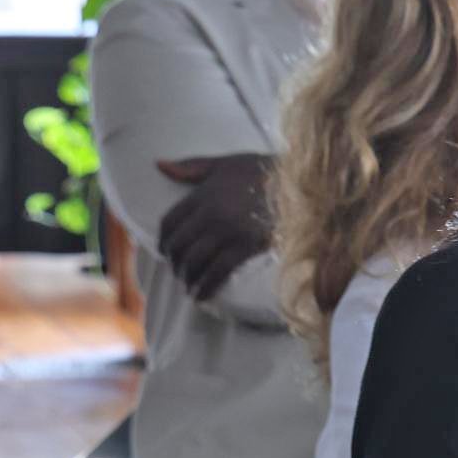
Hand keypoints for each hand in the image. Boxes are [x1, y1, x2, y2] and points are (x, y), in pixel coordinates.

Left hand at [154, 154, 273, 299]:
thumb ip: (191, 167)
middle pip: (180, 245)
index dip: (163, 241)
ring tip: (189, 285)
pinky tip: (202, 294)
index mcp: (202, 195)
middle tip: (179, 272)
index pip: (169, 222)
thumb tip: (159, 164)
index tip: (165, 252)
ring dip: (188, 277)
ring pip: (195, 260)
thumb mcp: (224, 163)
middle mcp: (210, 215)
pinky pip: (219, 270)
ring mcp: (228, 232)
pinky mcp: (246, 246)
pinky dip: (206, 285)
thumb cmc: (262, 171)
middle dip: (175, 263)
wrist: (298, 184)